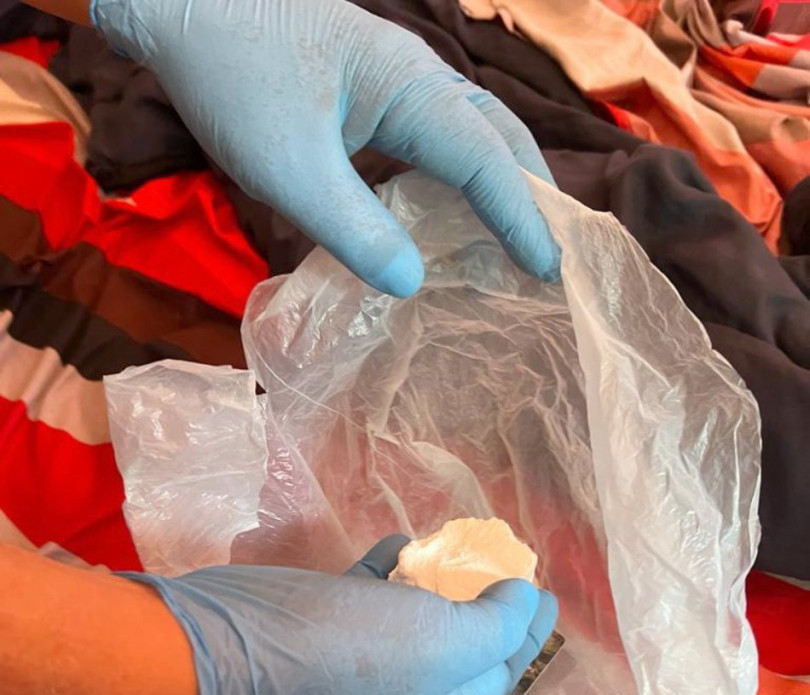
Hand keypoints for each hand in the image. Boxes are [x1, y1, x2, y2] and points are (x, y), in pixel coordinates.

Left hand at [91, 0, 559, 296]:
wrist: (177, 4)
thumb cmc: (232, 76)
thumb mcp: (290, 168)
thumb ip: (354, 229)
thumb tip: (413, 283)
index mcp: (411, 88)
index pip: (487, 159)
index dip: (521, 217)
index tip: (548, 270)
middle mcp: (416, 77)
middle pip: (497, 134)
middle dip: (531, 192)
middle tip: (552, 252)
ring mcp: (392, 77)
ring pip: (469, 130)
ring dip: (499, 181)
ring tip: (516, 236)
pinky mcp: (365, 88)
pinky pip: (433, 134)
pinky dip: (457, 174)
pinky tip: (446, 208)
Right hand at [123, 537, 557, 694]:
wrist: (230, 648)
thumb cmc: (349, 649)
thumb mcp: (442, 644)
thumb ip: (495, 625)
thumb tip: (523, 600)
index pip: (500, 667)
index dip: (528, 629)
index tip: (546, 586)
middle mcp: (403, 683)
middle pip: (461, 638)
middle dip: (486, 598)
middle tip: (501, 554)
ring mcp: (360, 649)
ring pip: (418, 611)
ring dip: (439, 577)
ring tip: (453, 543)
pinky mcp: (325, 616)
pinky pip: (374, 590)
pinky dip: (391, 568)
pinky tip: (396, 546)